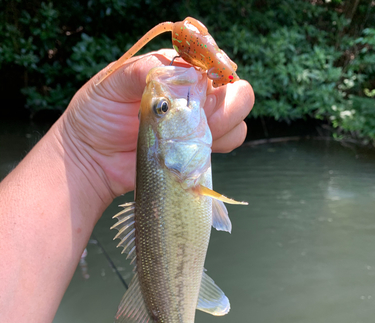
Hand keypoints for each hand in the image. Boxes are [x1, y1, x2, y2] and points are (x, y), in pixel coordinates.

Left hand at [58, 49, 253, 199]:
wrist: (93, 160)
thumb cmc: (96, 116)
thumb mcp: (111, 84)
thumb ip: (141, 71)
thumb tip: (178, 69)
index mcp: (172, 70)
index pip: (209, 58)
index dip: (214, 65)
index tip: (200, 81)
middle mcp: (191, 93)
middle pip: (233, 86)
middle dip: (224, 99)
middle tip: (197, 113)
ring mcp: (198, 122)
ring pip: (236, 113)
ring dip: (223, 122)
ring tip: (191, 133)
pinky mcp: (199, 148)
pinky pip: (231, 140)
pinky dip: (222, 142)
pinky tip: (196, 147)